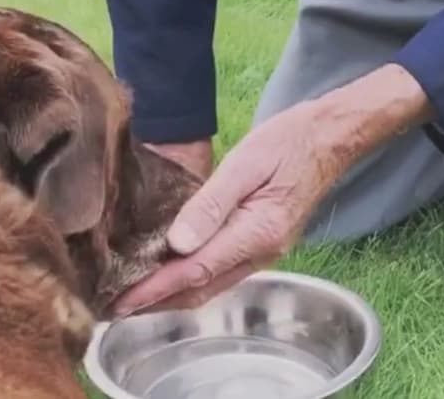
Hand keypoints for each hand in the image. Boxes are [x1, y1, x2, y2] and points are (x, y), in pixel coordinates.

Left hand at [114, 65, 431, 315]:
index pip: (196, 270)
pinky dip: (191, 279)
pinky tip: (171, 270)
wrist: (329, 138)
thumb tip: (177, 244)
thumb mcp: (247, 161)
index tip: (120, 300)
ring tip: (134, 294)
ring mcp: (265, 250)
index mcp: (258, 232)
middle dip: (156, 301)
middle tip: (113, 305)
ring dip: (172, 294)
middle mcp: (262, 251)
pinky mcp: (264, 242)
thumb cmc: (289, 140)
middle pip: (201, 288)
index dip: (155, 288)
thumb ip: (211, 203)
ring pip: (211, 285)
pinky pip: (222, 272)